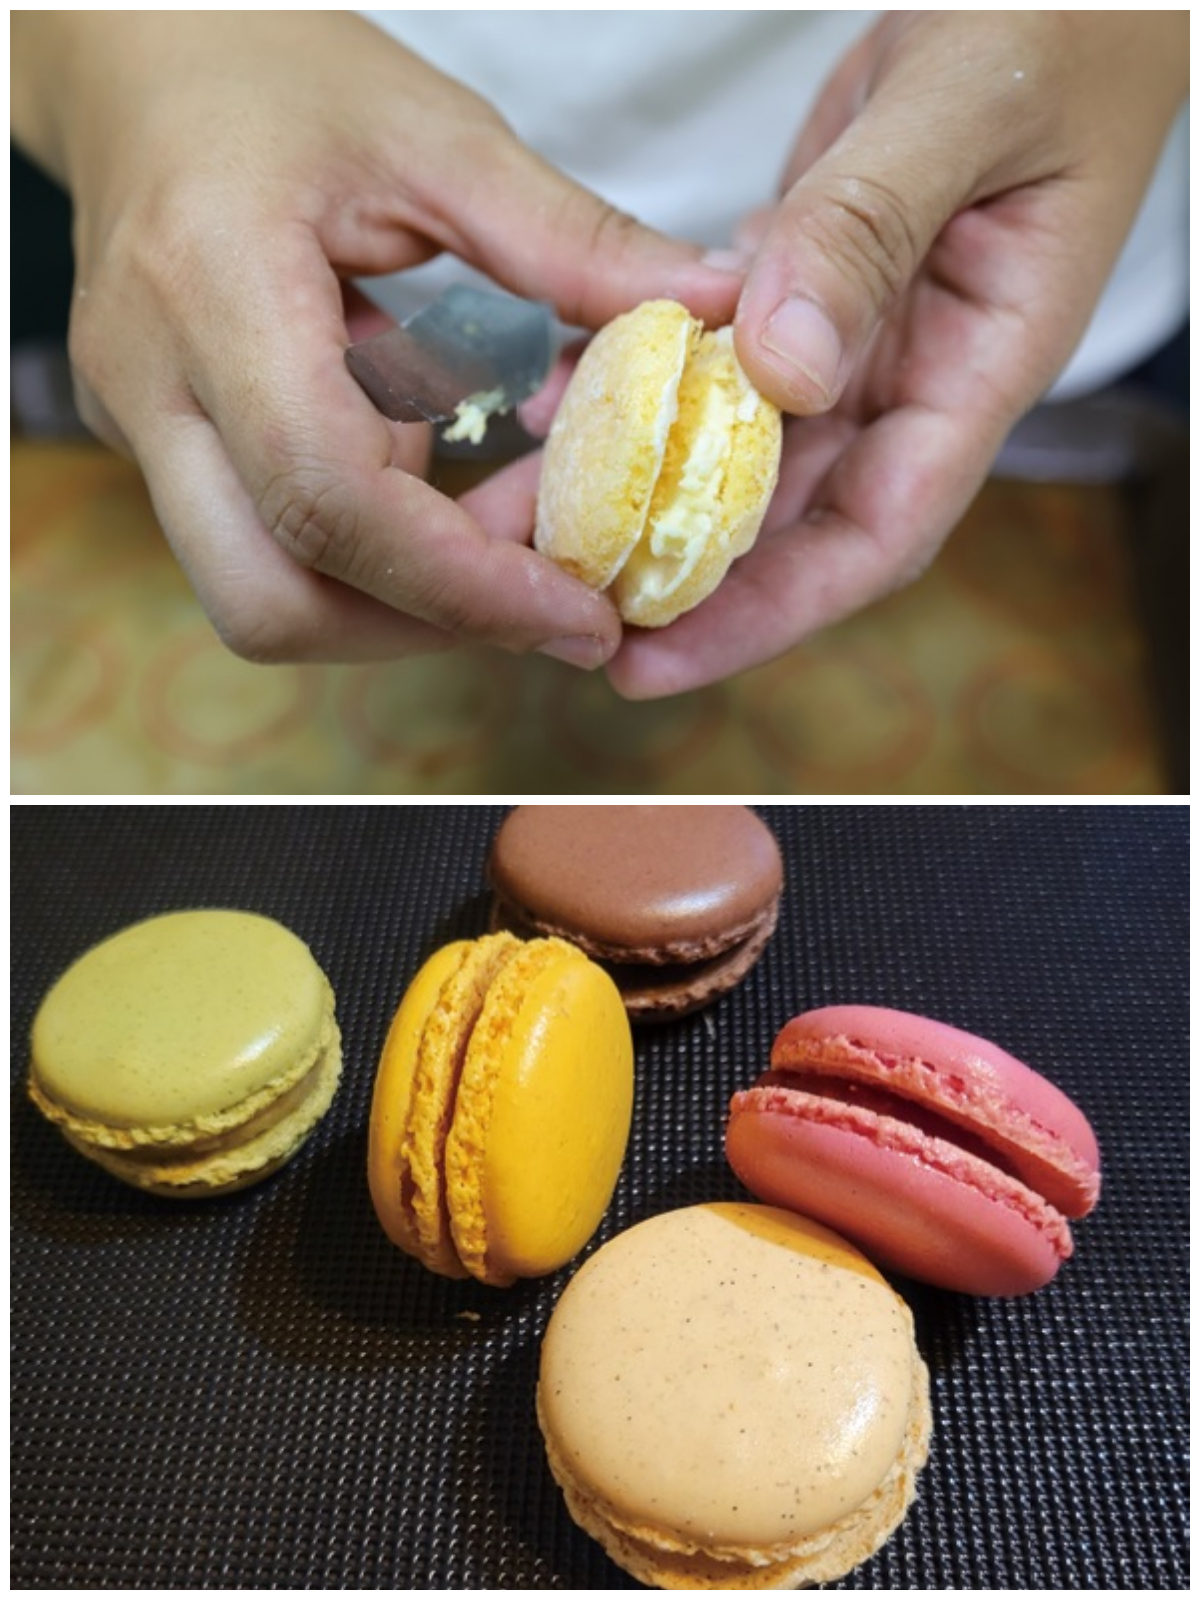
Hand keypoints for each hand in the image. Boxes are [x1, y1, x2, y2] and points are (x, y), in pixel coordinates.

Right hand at [12, 12, 740, 664]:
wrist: (136, 58)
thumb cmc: (274, 69)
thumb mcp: (435, 134)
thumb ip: (570, 240)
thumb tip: (710, 305)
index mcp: (209, 290)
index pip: (330, 500)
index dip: (466, 584)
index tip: (583, 613)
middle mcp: (150, 386)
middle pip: (272, 601)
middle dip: (428, 624)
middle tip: (551, 594)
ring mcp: (137, 430)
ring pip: (264, 599)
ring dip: (404, 598)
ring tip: (511, 523)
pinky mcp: (157, 452)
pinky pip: (270, 550)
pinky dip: (376, 553)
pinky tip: (445, 480)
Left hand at [607, 11, 1187, 697]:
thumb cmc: (1064, 14)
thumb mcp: (970, 99)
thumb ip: (873, 228)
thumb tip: (783, 370)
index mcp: (981, 363)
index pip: (877, 530)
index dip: (771, 611)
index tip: (660, 654)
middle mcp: (916, 373)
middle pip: (796, 518)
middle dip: (687, 576)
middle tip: (568, 613)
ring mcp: (862, 333)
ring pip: (747, 446)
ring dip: (650, 485)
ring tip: (544, 521)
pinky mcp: (812, 284)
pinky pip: (722, 357)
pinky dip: (650, 379)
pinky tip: (565, 389)